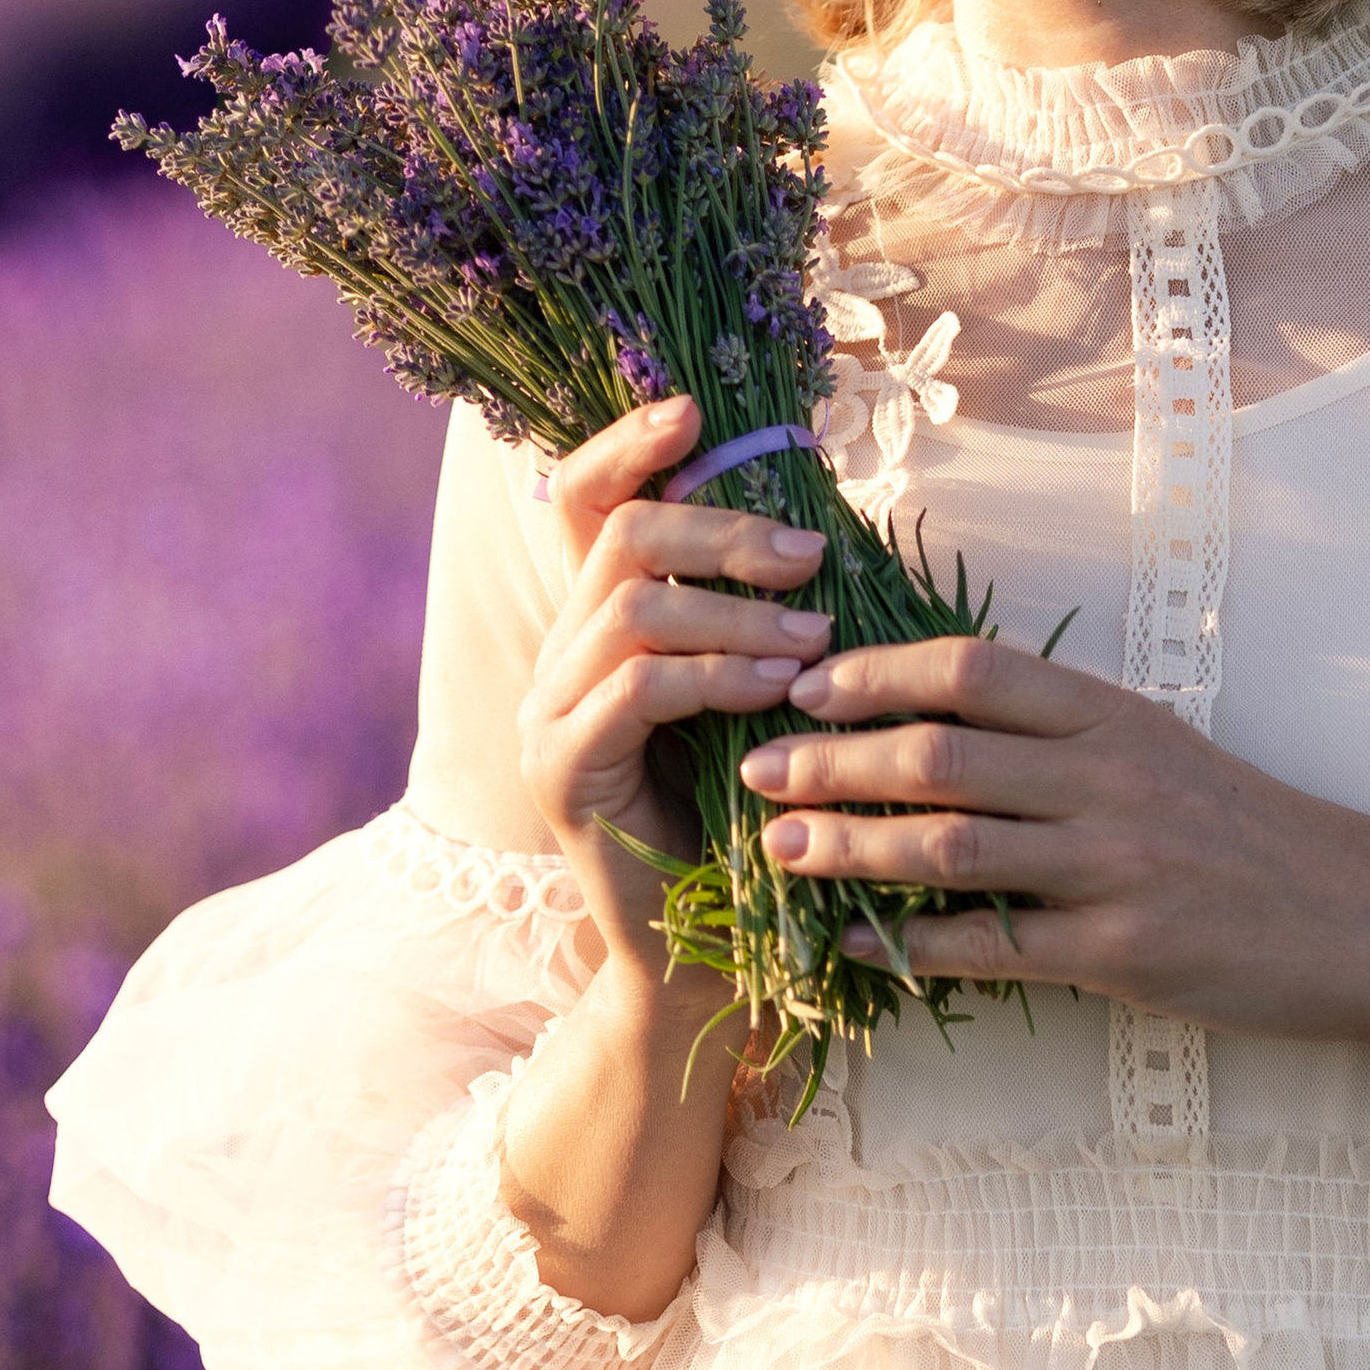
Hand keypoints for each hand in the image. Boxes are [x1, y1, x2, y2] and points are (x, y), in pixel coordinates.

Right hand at [518, 394, 836, 978]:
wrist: (704, 958)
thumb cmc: (749, 818)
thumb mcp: (755, 697)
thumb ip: (757, 617)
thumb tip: (821, 528)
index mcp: (599, 628)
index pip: (583, 501)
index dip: (629, 445)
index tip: (694, 411)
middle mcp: (559, 658)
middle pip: (621, 540)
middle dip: (724, 534)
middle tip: (811, 560)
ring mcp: (548, 715)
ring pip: (631, 608)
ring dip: (735, 611)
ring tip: (813, 641)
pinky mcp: (562, 773)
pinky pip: (636, 691)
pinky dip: (716, 677)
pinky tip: (778, 690)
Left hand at [738, 637, 1369, 1182]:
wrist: (1360, 918)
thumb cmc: (1246, 829)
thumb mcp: (1159, 749)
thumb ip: (1060, 733)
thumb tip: (935, 717)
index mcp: (1112, 714)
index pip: (972, 671)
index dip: (877, 674)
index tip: (805, 684)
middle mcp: (1109, 777)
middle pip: (941, 753)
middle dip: (834, 760)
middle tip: (757, 768)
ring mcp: (1117, 864)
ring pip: (952, 846)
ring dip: (852, 848)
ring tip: (782, 850)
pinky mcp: (1125, 949)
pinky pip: (996, 947)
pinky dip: (916, 947)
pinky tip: (859, 947)